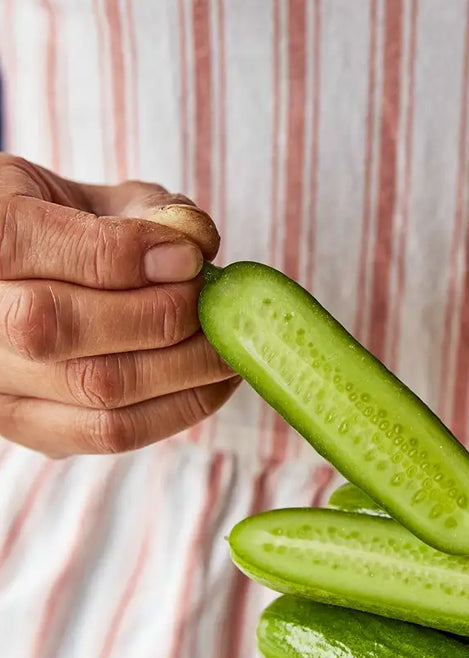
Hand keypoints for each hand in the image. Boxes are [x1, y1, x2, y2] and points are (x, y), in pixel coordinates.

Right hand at [0, 154, 238, 455]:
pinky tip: (215, 380)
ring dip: (184, 368)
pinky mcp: (30, 428)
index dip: (120, 253)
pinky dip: (180, 407)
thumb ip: (140, 209)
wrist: (19, 286)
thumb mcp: (84, 195)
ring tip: (230, 344)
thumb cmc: (59, 228)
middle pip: (57, 328)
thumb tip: (198, 245)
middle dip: (160, 315)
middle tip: (217, 304)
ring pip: (94, 390)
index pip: (22, 243)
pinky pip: (111, 434)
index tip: (188, 257)